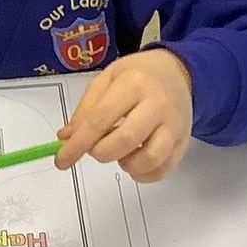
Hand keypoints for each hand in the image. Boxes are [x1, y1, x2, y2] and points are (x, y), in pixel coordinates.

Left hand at [56, 49, 193, 181]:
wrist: (178, 72)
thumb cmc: (138, 75)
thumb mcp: (107, 79)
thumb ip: (86, 108)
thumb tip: (67, 138)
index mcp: (133, 83)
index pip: (100, 119)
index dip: (78, 144)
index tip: (62, 160)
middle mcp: (157, 104)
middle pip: (126, 141)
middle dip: (102, 153)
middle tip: (96, 149)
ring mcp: (175, 124)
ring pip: (150, 159)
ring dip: (127, 165)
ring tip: (120, 154)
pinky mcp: (184, 141)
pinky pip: (164, 169)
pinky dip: (144, 174)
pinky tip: (134, 162)